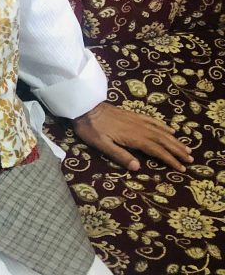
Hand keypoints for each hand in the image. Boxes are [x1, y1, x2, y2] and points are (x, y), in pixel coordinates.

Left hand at [72, 101, 192, 171]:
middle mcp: (139, 128)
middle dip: (177, 150)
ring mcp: (137, 120)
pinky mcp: (132, 115)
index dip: (170, 159)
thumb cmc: (90, 128)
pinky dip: (163, 125)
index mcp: (133, 137)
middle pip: (163, 140)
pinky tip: (170, 129)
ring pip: (160, 131)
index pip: (156, 150)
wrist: (84, 106)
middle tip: (191, 159)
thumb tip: (138, 167)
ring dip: (174, 140)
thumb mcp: (101, 144)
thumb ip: (119, 155)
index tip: (182, 168)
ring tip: (186, 147)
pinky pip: (152, 120)